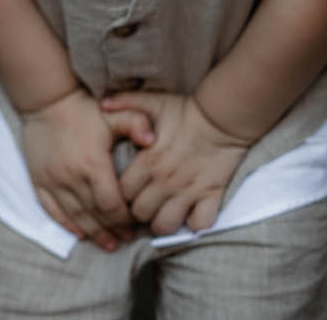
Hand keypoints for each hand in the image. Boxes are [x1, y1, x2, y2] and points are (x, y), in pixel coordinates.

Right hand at [20, 88, 154, 250]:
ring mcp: (52, 180)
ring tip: (110, 243)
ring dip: (93, 233)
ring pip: (75, 217)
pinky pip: (52, 209)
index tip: (136, 222)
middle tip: (127, 237)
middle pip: (95, 215)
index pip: (111, 204)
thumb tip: (152, 141)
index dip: (125, 219)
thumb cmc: (84, 109)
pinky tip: (80, 233)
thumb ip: (136, 123)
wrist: (47, 101)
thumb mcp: (114, 112)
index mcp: (92, 164)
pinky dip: (66, 224)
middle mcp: (71, 177)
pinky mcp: (38, 180)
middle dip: (113, 229)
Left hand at [100, 90, 250, 235]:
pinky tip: (189, 214)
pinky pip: (199, 224)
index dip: (120, 195)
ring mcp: (188, 192)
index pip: (122, 193)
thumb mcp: (152, 102)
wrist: (223, 118)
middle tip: (143, 204)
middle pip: (140, 214)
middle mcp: (165, 181)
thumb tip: (102, 103)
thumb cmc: (184, 111)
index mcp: (148, 162)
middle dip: (138, 212)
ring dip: (162, 222)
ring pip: (165, 225)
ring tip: (162, 213)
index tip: (125, 191)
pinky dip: (194, 224)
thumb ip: (125, 102)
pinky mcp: (211, 197)